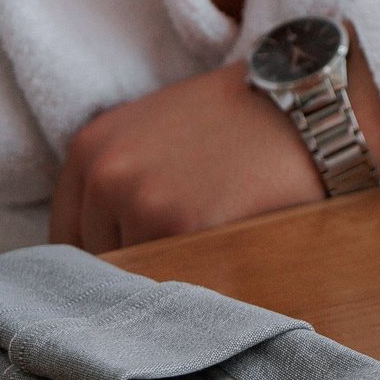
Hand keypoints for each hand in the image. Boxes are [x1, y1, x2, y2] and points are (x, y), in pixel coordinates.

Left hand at [51, 36, 379, 252]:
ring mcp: (141, 200)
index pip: (68, 236)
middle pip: (98, 261)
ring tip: (212, 239)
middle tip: (188, 245)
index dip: (105, 255)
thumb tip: (96, 254)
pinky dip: (199, 276)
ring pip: (135, 275)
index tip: (136, 261)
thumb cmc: (242, 115)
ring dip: (168, 273)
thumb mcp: (157, 130)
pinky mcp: (183, 225)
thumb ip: (119, 178)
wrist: (311, 100)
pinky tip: (227, 247)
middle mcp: (105, 172)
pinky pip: (174, 279)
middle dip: (138, 263)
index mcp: (92, 145)